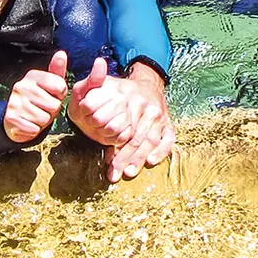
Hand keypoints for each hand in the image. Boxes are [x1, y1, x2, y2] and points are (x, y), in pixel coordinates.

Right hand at [3, 50, 68, 142]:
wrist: (15, 118)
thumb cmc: (37, 100)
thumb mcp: (48, 84)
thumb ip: (57, 70)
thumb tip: (61, 53)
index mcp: (32, 76)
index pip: (59, 86)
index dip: (59, 95)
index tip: (52, 95)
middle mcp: (22, 86)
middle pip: (54, 105)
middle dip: (52, 111)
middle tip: (42, 108)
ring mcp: (15, 102)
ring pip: (45, 118)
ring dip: (43, 121)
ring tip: (36, 116)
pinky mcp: (12, 118)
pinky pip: (34, 129)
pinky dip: (34, 130)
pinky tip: (28, 123)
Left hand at [70, 59, 172, 181]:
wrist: (148, 83)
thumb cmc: (121, 92)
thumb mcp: (104, 87)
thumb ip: (93, 100)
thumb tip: (89, 120)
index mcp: (128, 99)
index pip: (121, 126)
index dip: (113, 144)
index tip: (106, 159)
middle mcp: (145, 108)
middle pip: (134, 137)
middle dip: (124, 158)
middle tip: (114, 174)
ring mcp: (159, 116)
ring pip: (150, 140)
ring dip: (139, 158)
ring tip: (128, 172)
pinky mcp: (168, 122)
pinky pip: (168, 139)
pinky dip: (161, 151)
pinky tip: (151, 161)